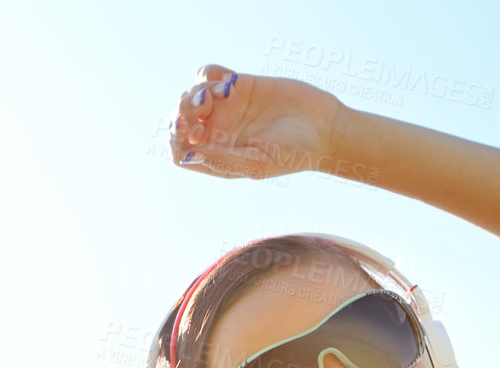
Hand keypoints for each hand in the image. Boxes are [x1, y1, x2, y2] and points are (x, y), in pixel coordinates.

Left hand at [166, 64, 346, 180]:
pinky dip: (209, 73)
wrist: (323, 126)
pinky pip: (208, 75)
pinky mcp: (237, 85)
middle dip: (183, 111)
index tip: (190, 128)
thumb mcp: (258, 163)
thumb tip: (189, 153)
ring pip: (191, 95)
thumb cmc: (294, 153)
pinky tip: (227, 80)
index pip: (179, 151)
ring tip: (222, 93)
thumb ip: (223, 159)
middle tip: (202, 106)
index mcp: (218, 157)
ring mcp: (225, 108)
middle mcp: (217, 133)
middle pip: (180, 121)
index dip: (176, 138)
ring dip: (197, 91)